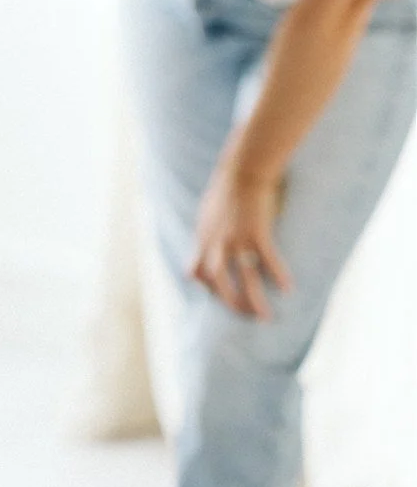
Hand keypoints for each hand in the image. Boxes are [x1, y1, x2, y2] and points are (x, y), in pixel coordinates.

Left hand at [189, 155, 292, 318]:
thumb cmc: (227, 189)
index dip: (208, 288)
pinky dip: (278, 276)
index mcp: (203, 237)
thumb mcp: (207, 212)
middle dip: (232, 303)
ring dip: (254, 301)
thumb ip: (206, 233)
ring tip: (266, 317)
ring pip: (243, 279)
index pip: (197, 272)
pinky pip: (268, 261)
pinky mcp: (257, 232)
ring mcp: (236, 239)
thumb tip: (206, 244)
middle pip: (219, 283)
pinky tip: (289, 288)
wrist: (243, 168)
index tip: (222, 296)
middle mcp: (216, 242)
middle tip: (246, 316)